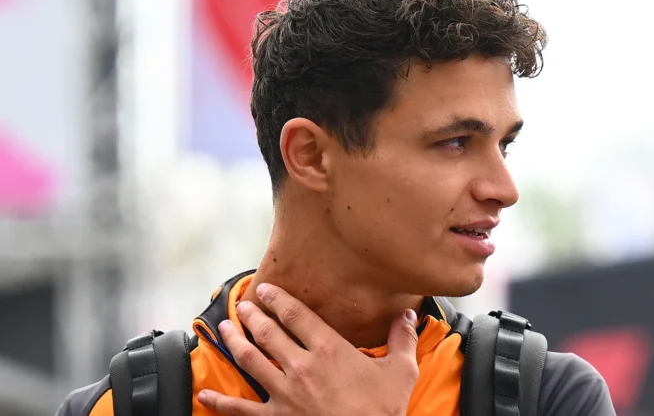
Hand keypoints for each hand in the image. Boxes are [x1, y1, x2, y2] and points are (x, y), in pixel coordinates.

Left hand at [197, 283, 419, 415]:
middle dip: (252, 315)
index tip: (264, 289)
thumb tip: (408, 314)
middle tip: (243, 303)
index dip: (277, 299)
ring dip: (235, 341)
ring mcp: (284, 393)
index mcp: (328, 349)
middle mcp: (301, 366)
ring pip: (250, 360)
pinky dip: (221, 402)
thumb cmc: (382, 411)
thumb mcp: (401, 372)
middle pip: (268, 332)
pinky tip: (205, 395)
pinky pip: (242, 409)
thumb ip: (402, 339)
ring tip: (226, 327)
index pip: (296, 315)